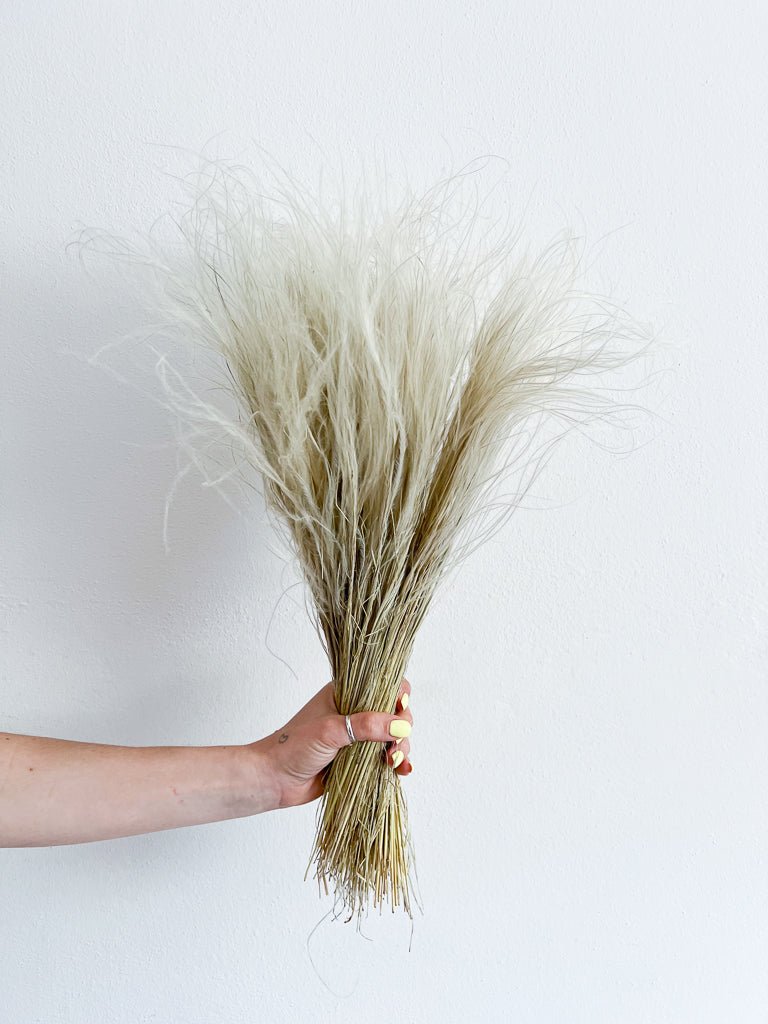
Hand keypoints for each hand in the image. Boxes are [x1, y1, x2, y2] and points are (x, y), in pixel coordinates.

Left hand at [254, 678, 413, 808]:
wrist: (274, 780)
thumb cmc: (294, 747)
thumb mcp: (330, 731)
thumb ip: (366, 726)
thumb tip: (401, 727)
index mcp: (347, 694)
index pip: (384, 685)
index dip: (398, 695)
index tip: (400, 710)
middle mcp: (355, 712)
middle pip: (394, 712)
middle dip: (401, 728)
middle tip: (394, 746)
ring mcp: (358, 737)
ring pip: (393, 736)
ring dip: (400, 748)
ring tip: (393, 762)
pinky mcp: (359, 760)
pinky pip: (386, 757)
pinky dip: (397, 763)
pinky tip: (402, 770)